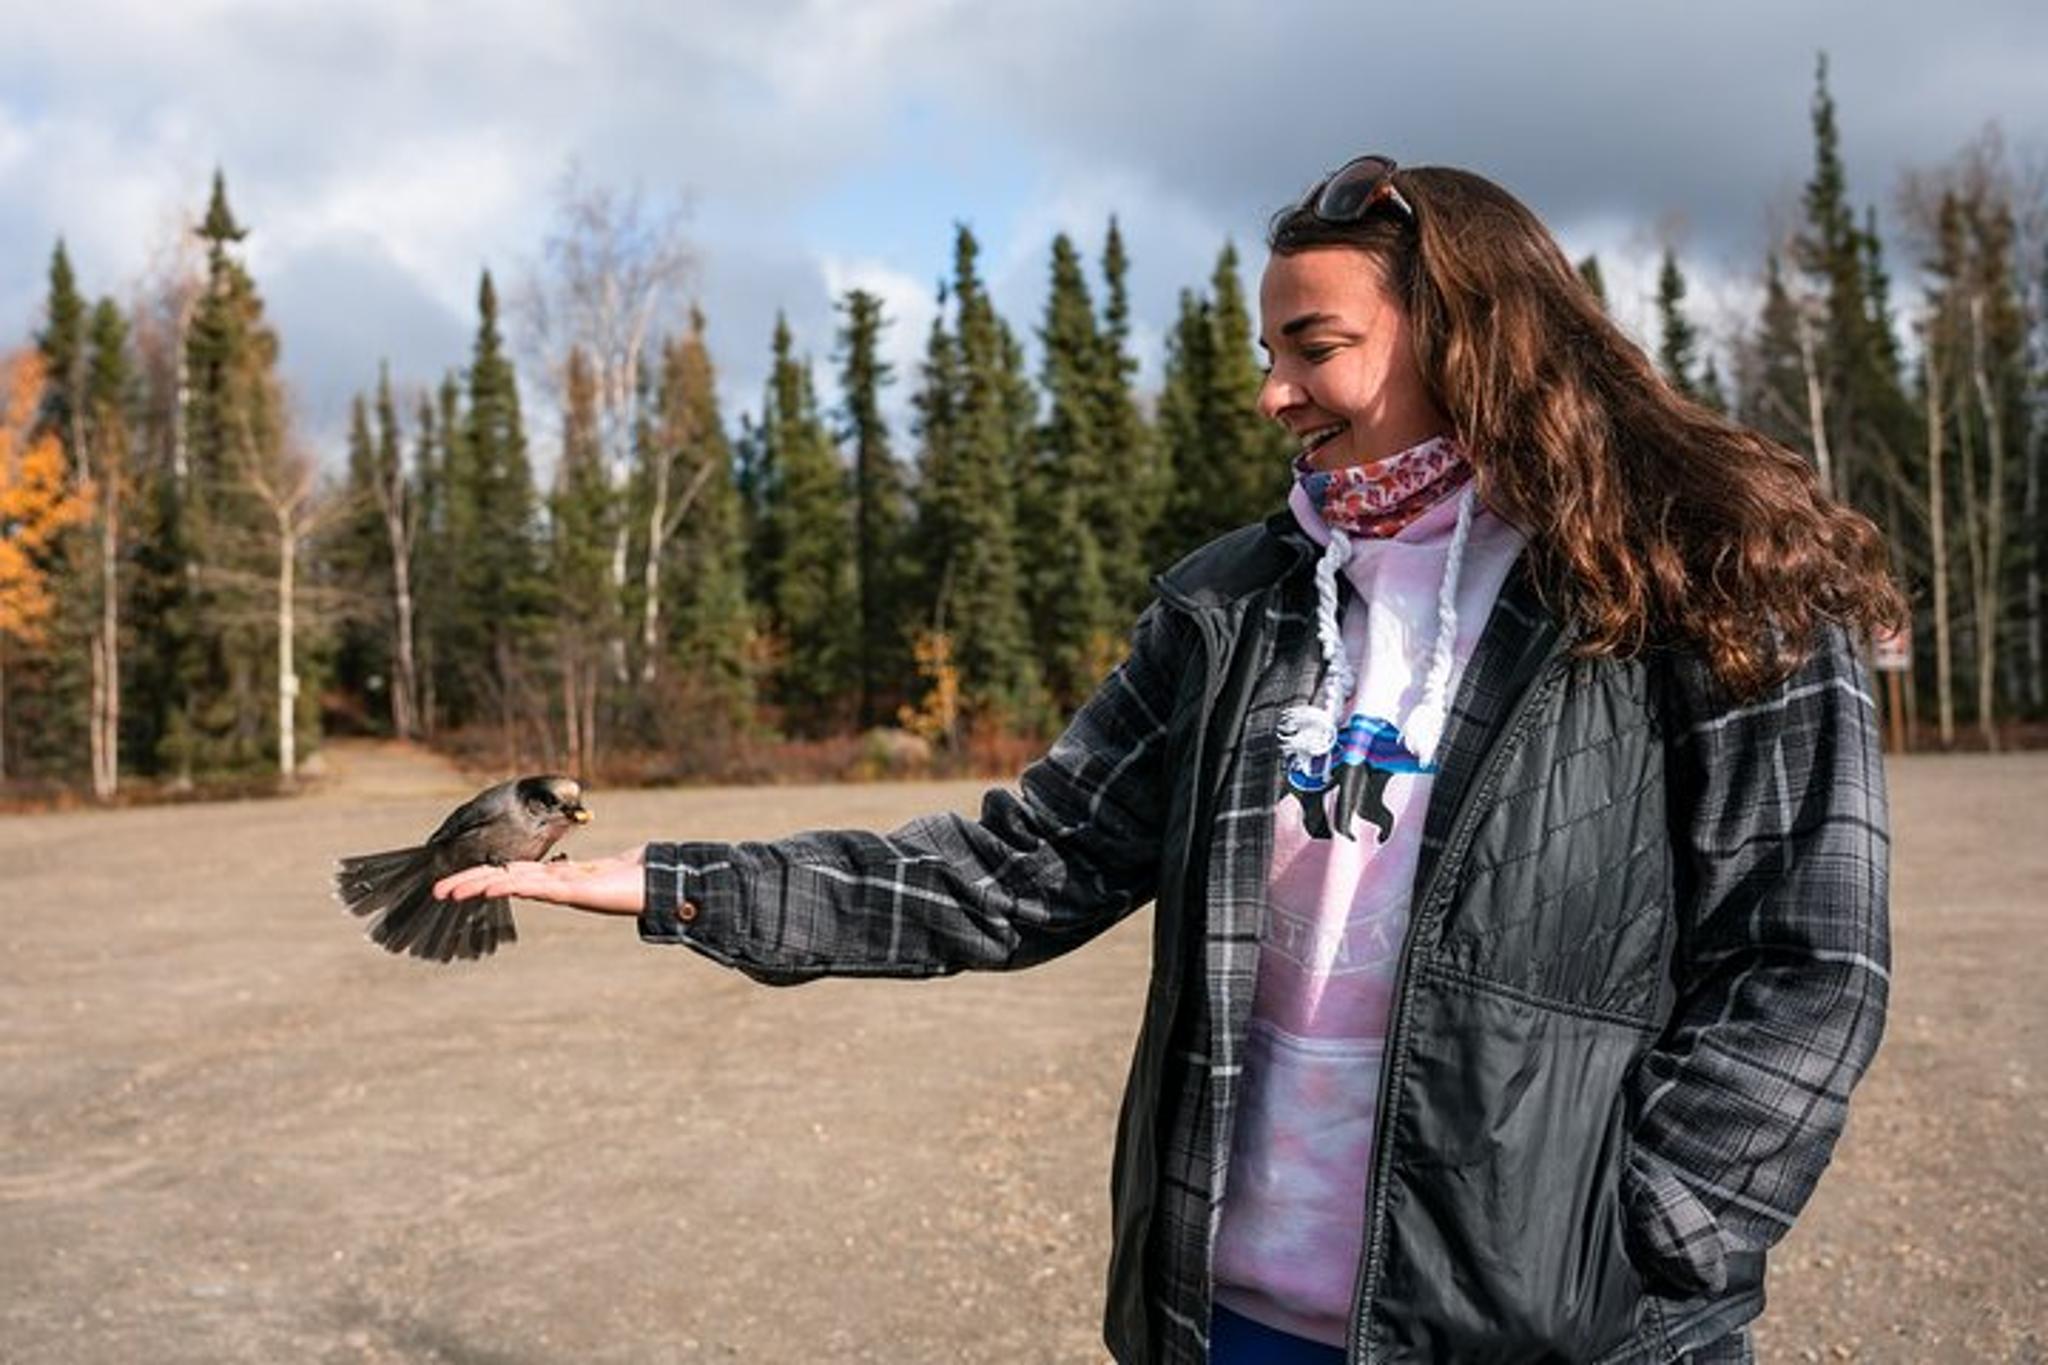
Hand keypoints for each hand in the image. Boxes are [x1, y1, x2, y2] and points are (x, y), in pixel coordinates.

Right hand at [433, 844, 648, 916]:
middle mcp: (552, 885)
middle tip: (437, 892)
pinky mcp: (576, 891)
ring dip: (480, 888)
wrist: (658, 885)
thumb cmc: (631, 875)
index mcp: (553, 877)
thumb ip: (578, 862)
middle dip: (469, 885)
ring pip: (512, 886)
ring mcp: (561, 890)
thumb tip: (569, 852)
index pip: (509, 874)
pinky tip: (492, 886)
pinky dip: (513, 885)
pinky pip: (538, 888)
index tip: (456, 879)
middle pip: (502, 881)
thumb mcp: (597, 864)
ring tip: (450, 892)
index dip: (482, 875)